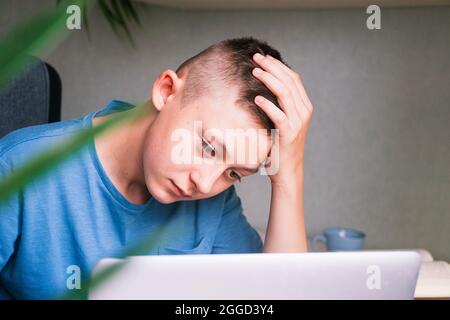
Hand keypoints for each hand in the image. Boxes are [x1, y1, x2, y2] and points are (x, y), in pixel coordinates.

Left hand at [251, 53, 313, 184]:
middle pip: (289, 81)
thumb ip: (280, 105)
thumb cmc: (280, 146)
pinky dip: (267, 104)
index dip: (278, 65)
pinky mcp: (289, 133)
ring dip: (269, 79)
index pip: (293, 78)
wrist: (287, 171)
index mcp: (304, 106)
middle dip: (272, 66)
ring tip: (254, 71)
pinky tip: (256, 97)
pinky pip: (278, 114)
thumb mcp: (283, 122)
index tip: (263, 57)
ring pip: (285, 93)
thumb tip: (264, 87)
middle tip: (256, 57)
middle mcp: (304, 111)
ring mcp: (298, 122)